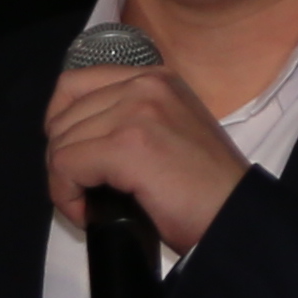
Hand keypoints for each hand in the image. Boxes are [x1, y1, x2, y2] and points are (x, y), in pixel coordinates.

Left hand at [47, 63, 252, 256]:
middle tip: (85, 192)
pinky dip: (66, 195)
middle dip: (63, 159)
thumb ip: (129, 120)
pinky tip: (88, 213)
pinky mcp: (127, 145)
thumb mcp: (170, 133)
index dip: (62, 125)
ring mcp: (136, 111)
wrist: (236, 220)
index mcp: (156, 78)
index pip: (76, 84)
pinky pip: (65, 165)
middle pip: (63, 114)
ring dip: (65, 181)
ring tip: (91, 205)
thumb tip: (77, 139)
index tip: (74, 160)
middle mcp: (145, 84)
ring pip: (60, 141)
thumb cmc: (206, 192)